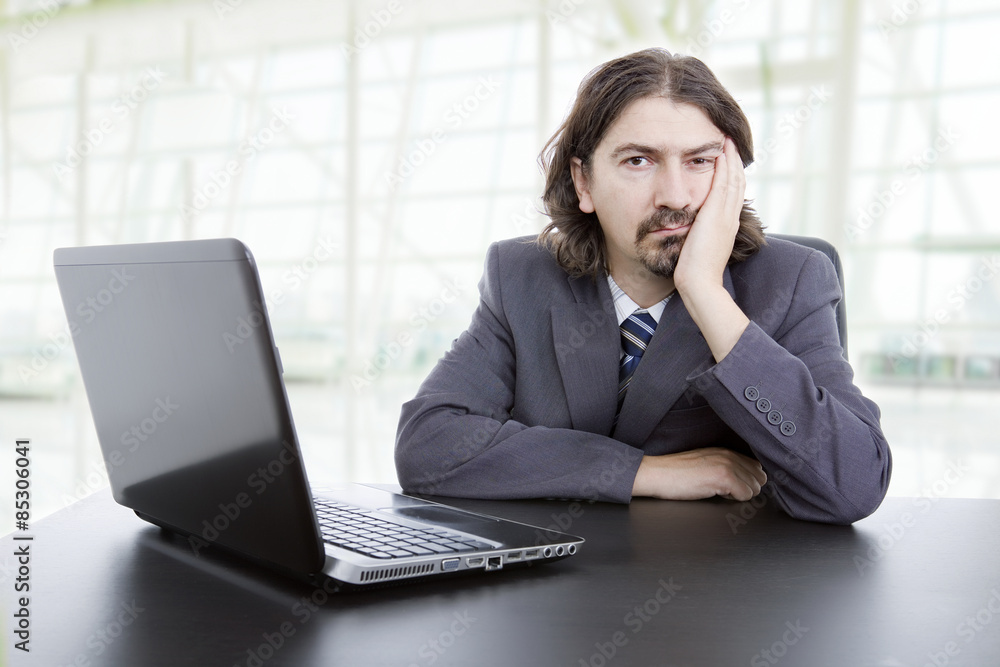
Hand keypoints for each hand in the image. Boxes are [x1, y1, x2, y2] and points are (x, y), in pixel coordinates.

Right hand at [632, 447, 766, 501]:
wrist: (657, 474)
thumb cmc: (675, 473)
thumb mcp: (703, 463)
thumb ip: (723, 466)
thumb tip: (741, 480)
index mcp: (725, 451)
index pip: (755, 466)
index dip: (746, 480)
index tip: (732, 486)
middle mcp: (729, 455)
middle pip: (759, 478)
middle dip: (746, 488)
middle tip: (725, 490)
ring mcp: (727, 465)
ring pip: (755, 488)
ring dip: (740, 494)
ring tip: (719, 491)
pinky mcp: (723, 478)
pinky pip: (745, 495)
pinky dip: (734, 499)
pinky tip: (716, 494)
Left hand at [672, 136, 745, 296]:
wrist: (699, 283)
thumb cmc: (693, 272)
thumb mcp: (697, 248)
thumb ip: (696, 235)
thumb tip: (687, 229)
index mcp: (727, 225)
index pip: (731, 194)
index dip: (731, 176)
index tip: (726, 160)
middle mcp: (730, 218)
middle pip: (736, 183)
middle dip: (734, 162)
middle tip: (730, 142)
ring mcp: (726, 215)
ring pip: (733, 179)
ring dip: (730, 158)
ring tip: (726, 140)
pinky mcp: (717, 214)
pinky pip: (724, 183)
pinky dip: (725, 167)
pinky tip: (720, 153)